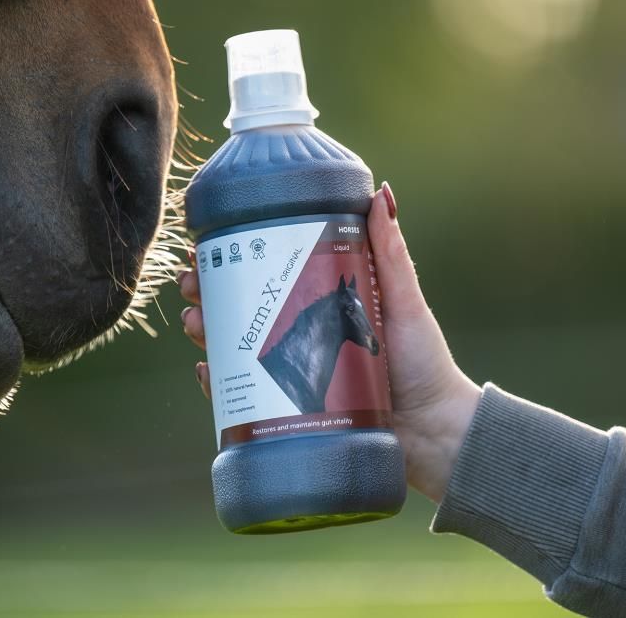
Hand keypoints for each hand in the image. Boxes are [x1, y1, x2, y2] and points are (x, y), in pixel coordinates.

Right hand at [179, 183, 481, 502]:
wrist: (434, 433)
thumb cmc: (425, 363)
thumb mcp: (403, 301)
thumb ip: (390, 252)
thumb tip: (381, 192)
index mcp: (322, 304)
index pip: (269, 275)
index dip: (234, 259)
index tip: (209, 247)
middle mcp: (302, 336)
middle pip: (242, 309)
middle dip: (207, 295)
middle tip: (191, 286)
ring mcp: (293, 374)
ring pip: (234, 349)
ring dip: (205, 333)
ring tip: (195, 324)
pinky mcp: (289, 411)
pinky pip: (243, 398)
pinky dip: (220, 385)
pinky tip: (207, 373)